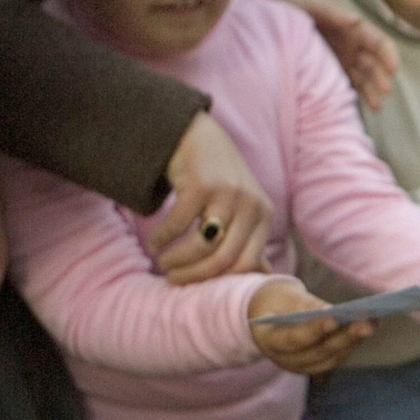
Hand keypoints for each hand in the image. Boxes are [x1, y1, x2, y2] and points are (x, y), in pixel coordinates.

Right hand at [151, 112, 273, 283]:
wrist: (194, 134)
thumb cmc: (217, 178)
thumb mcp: (241, 209)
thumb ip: (250, 241)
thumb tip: (263, 277)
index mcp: (264, 215)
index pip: (247, 265)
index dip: (219, 281)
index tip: (198, 285)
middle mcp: (251, 205)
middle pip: (224, 260)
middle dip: (194, 276)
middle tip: (173, 278)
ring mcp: (228, 193)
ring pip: (202, 246)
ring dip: (176, 260)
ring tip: (162, 261)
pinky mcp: (201, 184)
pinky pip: (178, 226)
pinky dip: (163, 239)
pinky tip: (156, 243)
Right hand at [249, 281, 374, 374]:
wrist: (271, 316)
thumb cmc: (279, 302)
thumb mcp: (286, 299)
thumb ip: (306, 306)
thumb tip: (334, 312)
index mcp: (269, 340)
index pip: (293, 338)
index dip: (314, 329)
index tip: (335, 318)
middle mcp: (284, 359)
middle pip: (317, 351)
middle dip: (344, 337)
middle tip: (367, 323)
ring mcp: (301, 366)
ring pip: (330, 358)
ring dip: (354, 341)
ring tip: (373, 323)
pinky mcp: (316, 366)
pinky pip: (336, 358)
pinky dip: (353, 343)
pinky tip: (369, 327)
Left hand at [279, 0, 400, 111]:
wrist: (273, 21)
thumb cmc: (295, 6)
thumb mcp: (312, 3)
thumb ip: (331, 11)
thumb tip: (354, 20)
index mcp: (354, 30)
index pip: (379, 42)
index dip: (389, 54)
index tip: (394, 68)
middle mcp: (353, 47)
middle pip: (375, 64)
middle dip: (382, 76)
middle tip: (385, 90)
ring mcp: (344, 63)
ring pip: (365, 79)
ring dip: (373, 92)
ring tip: (378, 107)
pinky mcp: (332, 76)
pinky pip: (349, 88)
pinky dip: (357, 98)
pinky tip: (361, 109)